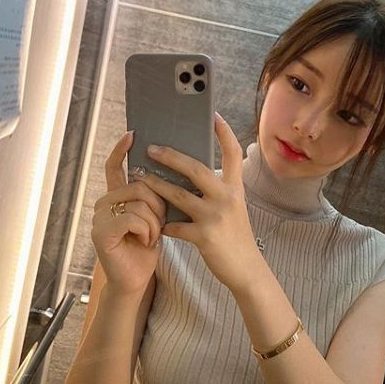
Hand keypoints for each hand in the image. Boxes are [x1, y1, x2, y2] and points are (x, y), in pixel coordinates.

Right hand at [91, 131, 166, 295]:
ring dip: (154, 222)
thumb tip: (171, 169)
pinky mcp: (102, 232)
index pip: (116, 167)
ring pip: (139, 201)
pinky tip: (144, 242)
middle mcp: (105, 202)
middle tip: (158, 225)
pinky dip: (146, 230)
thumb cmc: (147, 247)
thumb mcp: (155, 216)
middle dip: (158, 205)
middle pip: (140, 184)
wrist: (136, 279)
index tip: (132, 134)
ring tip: (150, 236)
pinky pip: (133, 217)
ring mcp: (100, 216)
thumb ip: (155, 195)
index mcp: (118, 196)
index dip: (122, 150)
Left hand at [131, 113, 265, 293]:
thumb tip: (191, 171)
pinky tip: (153, 224)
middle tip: (151, 148)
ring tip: (138, 176)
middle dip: (171, 156)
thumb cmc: (235, 235)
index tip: (213, 114)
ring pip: (178, 195)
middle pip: (196, 168)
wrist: (246, 269)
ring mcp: (215, 216)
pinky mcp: (204, 236)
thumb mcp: (233, 207)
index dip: (224, 132)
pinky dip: (162, 225)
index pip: (233, 153)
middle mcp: (227, 197)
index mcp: (235, 188)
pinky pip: (175, 227)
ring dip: (155, 185)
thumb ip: (217, 189)